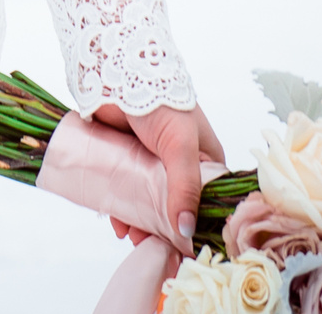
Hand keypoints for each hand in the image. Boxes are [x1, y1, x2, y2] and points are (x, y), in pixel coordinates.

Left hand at [93, 102, 226, 249]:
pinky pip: (122, 190)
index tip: (186, 248)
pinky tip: (116, 223)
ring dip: (139, 222)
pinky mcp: (123, 159)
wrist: (116, 72)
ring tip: (132, 239)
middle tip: (153, 249)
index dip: (197, 223)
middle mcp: (177, 165)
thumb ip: (184, 187)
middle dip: (163, 229)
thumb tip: (186, 230)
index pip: (205, 200)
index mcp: (203, 161)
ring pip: (145, 202)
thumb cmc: (162, 103)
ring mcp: (148, 163)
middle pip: (172, 206)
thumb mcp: (181, 146)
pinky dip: (119, 208)